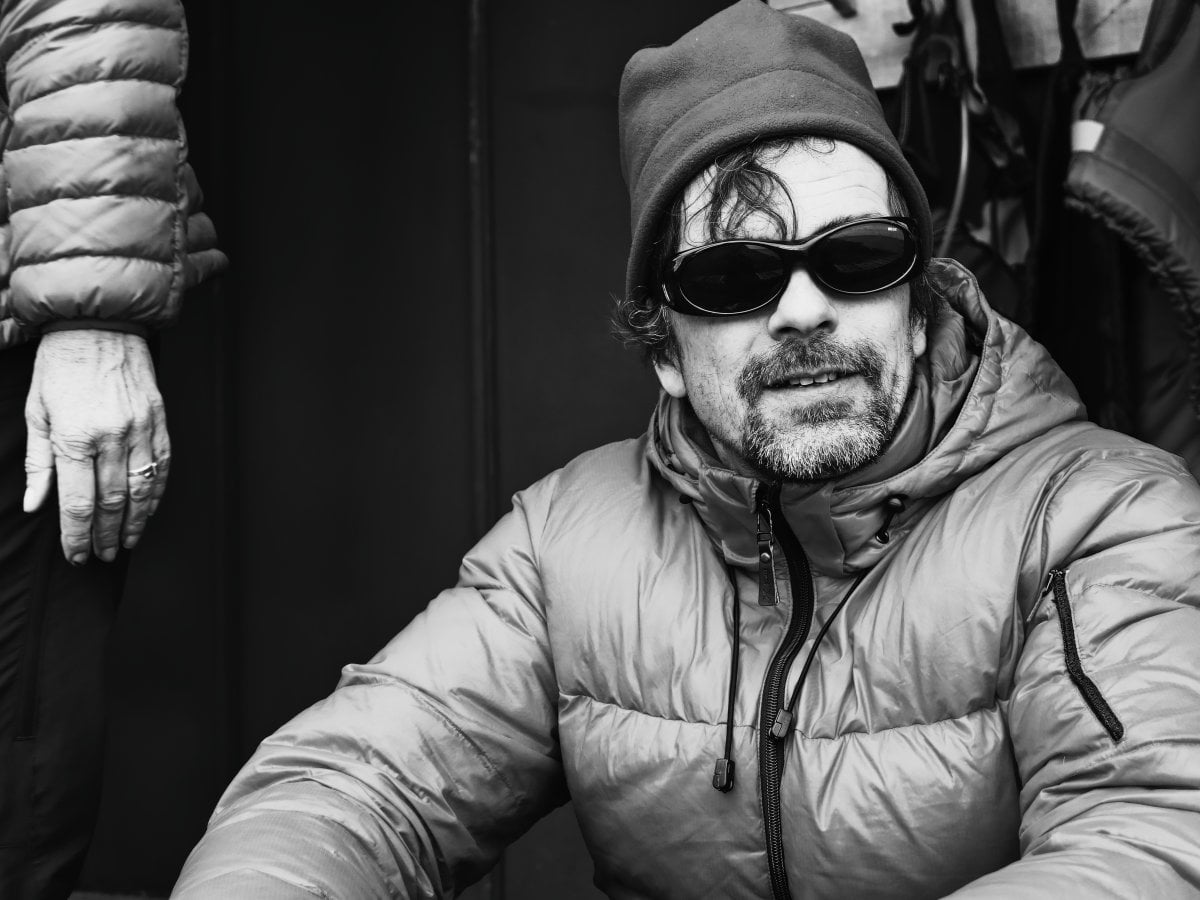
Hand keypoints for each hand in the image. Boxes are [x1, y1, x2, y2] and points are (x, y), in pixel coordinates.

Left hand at [23, 330, 169, 563]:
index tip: (77, 554)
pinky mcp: (159, 421)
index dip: (77, 535)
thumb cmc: (61, 365)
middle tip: (101, 555)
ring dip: (134, 522)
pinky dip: (156, 494)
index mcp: (74, 437)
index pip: (78, 503)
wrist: (99, 325)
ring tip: (126, 542)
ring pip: (140, 490)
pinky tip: (148, 509)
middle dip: (106, 535)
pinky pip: (162, 467)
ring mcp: (139, 429)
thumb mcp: (37, 411)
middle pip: (112, 503)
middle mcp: (110, 437)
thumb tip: (36, 504)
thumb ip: (38, 463)